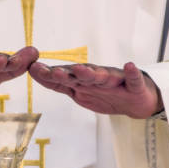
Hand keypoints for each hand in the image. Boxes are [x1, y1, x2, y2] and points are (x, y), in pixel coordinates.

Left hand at [28, 61, 162, 118]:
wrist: (136, 101)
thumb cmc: (105, 94)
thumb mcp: (79, 92)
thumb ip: (59, 84)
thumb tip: (34, 72)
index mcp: (83, 81)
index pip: (64, 77)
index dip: (49, 75)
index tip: (33, 69)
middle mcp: (97, 77)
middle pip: (80, 75)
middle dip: (67, 73)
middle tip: (54, 72)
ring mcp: (116, 81)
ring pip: (102, 76)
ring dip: (91, 72)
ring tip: (81, 69)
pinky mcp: (134, 85)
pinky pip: (133, 79)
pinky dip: (132, 73)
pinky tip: (129, 66)